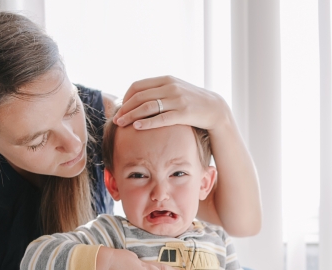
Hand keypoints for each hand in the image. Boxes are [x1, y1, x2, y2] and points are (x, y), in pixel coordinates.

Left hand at [112, 76, 229, 132]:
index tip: (120, 108)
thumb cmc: (192, 101)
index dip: (125, 97)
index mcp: (166, 79)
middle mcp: (170, 87)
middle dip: (125, 108)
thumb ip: (159, 90)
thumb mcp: (176, 89)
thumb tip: (138, 98)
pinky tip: (137, 127)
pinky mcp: (184, 113)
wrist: (215, 108)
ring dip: (131, 116)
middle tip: (116, 119)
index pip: (138, 85)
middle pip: (139, 96)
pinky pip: (161, 118)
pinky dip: (147, 123)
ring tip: (121, 124)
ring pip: (147, 107)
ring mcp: (177, 99)